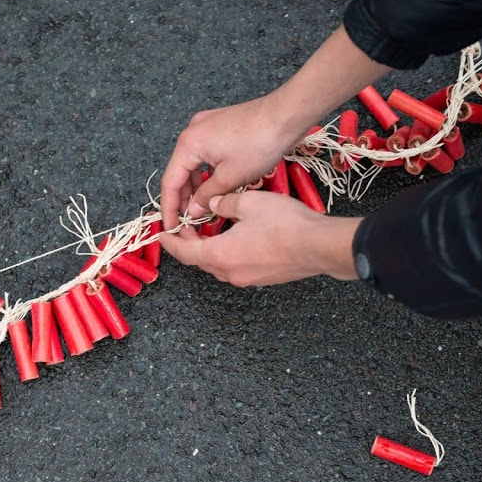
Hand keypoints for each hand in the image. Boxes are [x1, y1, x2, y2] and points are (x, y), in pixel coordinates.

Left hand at [159, 191, 361, 286]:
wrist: (320, 246)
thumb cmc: (286, 224)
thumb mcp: (249, 202)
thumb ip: (225, 202)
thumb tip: (214, 203)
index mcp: (219, 254)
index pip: (184, 252)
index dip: (170, 242)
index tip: (161, 234)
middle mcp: (229, 272)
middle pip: (199, 259)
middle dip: (190, 242)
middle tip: (188, 224)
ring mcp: (246, 279)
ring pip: (218, 264)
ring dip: (210, 248)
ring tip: (211, 227)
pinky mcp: (262, 279)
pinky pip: (235, 266)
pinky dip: (228, 253)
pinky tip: (235, 237)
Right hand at [160, 94, 303, 230]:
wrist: (286, 115)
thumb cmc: (260, 143)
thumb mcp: (230, 178)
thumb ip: (206, 196)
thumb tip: (192, 210)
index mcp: (188, 144)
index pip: (170, 182)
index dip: (169, 208)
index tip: (170, 227)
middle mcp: (192, 131)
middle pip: (179, 171)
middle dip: (183, 198)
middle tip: (188, 221)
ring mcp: (205, 126)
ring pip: (193, 163)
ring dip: (196, 186)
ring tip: (202, 208)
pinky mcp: (219, 125)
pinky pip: (205, 154)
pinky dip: (207, 172)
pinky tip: (215, 187)